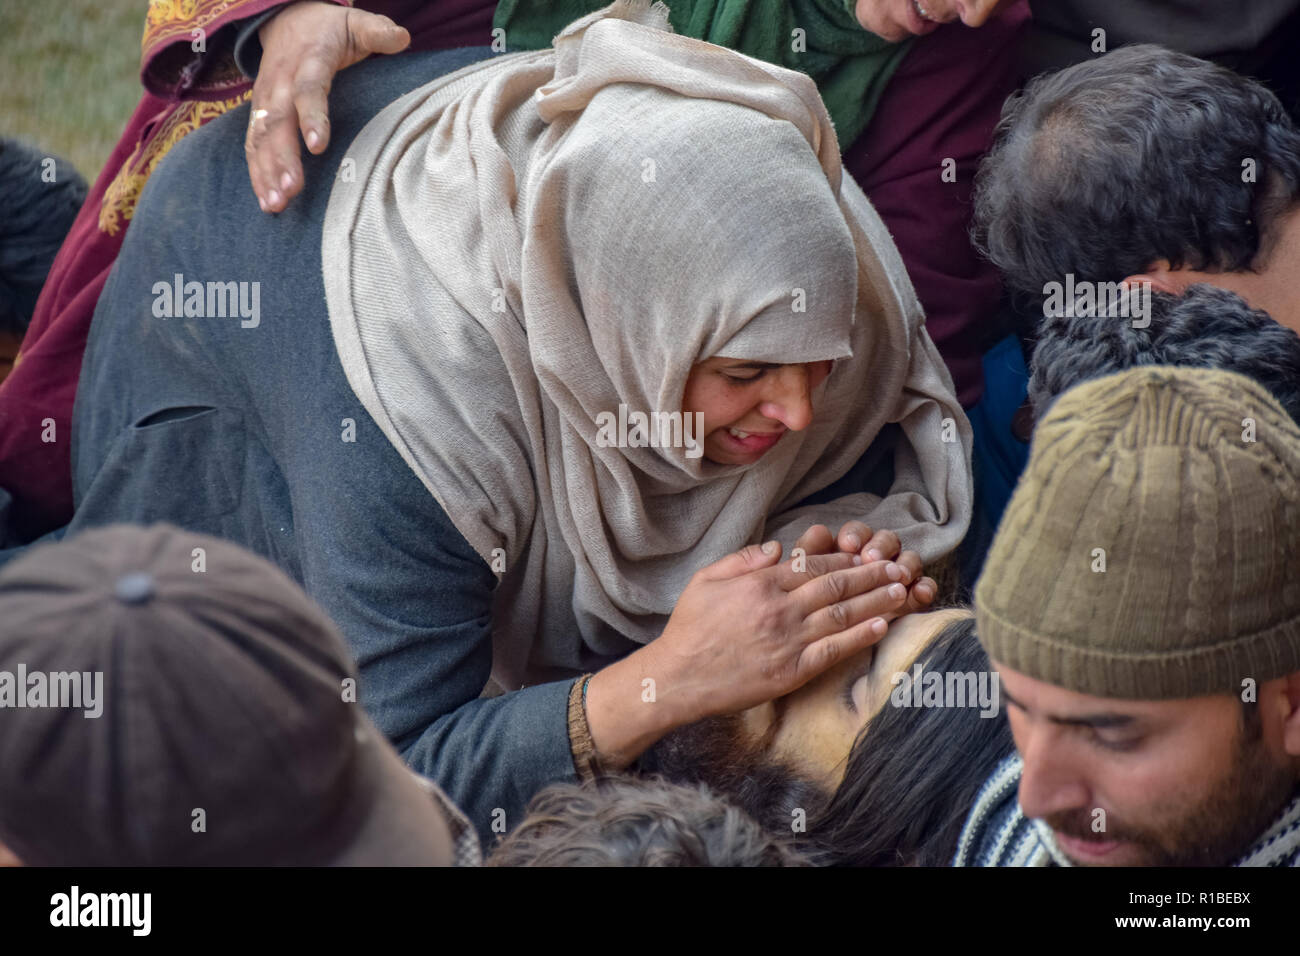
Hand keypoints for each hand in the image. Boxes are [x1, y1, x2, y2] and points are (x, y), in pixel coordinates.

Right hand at [246, 1, 409, 211]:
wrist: (287, 18)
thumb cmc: (330, 29)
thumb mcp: (355, 22)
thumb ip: (377, 30)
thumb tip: (402, 37)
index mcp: (308, 61)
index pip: (308, 90)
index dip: (312, 116)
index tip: (318, 146)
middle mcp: (281, 81)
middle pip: (278, 122)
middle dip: (282, 158)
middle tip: (291, 190)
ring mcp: (267, 99)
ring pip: (261, 137)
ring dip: (266, 172)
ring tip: (276, 204)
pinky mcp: (259, 113)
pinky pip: (253, 144)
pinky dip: (257, 173)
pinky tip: (266, 202)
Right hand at [585, 540, 911, 766]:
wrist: (678, 678)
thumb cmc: (689, 628)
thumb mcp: (706, 579)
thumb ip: (743, 559)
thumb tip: (779, 548)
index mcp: (761, 583)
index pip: (813, 565)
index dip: (844, 558)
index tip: (866, 555)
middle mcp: (780, 609)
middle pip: (836, 586)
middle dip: (872, 575)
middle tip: (899, 567)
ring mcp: (788, 640)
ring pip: (842, 615)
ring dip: (876, 601)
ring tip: (901, 591)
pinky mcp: (792, 670)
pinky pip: (834, 650)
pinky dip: (860, 636)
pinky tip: (881, 626)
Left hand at [794, 522, 937, 613]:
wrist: (825, 640)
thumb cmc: (812, 605)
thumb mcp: (803, 583)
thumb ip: (808, 556)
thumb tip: (819, 531)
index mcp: (851, 548)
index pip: (857, 532)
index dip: (854, 535)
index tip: (847, 544)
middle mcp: (877, 557)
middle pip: (887, 541)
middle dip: (881, 547)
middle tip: (873, 558)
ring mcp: (897, 576)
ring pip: (909, 560)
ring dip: (906, 565)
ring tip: (900, 575)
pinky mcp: (912, 597)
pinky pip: (924, 588)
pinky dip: (925, 588)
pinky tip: (922, 593)